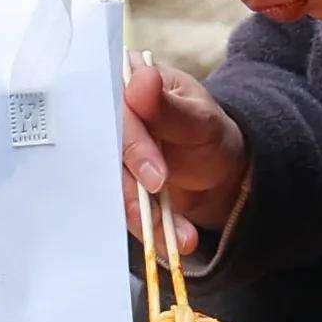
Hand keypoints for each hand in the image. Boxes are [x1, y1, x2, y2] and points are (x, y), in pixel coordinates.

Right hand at [122, 54, 248, 262]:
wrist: (219, 173)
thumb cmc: (208, 133)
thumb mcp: (199, 118)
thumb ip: (168, 106)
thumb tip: (142, 79)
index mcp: (123, 80)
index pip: (112, 108)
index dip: (130, 143)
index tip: (155, 178)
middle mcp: (106, 115)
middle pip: (102, 152)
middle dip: (133, 190)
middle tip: (165, 210)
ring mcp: (107, 152)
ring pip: (111, 186)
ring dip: (144, 217)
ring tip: (179, 237)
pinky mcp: (113, 184)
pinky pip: (121, 208)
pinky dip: (148, 229)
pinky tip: (173, 241)